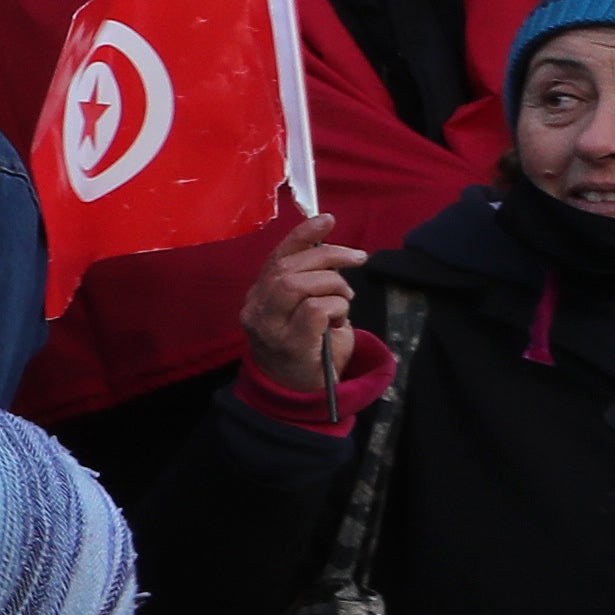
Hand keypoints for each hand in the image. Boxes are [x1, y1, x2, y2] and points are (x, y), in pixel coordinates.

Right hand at [238, 210, 360, 400]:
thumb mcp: (305, 309)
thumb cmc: (310, 348)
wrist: (303, 395)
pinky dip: (336, 307)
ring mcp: (268, 328)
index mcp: (258, 296)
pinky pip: (315, 309)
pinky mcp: (289, 344)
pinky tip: (339, 320)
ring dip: (333, 285)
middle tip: (358, 259)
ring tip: (346, 300)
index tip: (328, 219)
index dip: (303, 235)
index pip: (277, 257)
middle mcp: (256, 310)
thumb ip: (310, 282)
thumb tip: (332, 251)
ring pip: (298, 284)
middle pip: (288, 267)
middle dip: (328, 255)